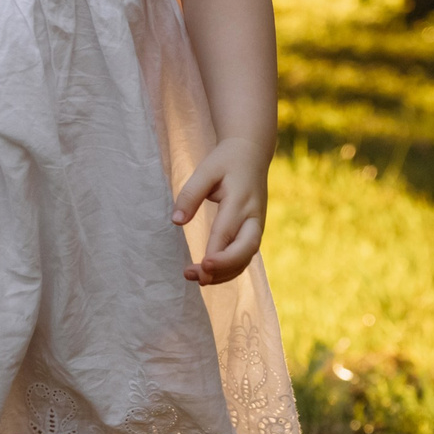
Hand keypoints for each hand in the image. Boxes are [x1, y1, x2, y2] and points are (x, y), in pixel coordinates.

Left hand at [172, 136, 271, 285]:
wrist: (251, 154)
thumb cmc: (225, 162)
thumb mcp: (206, 170)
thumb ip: (190, 194)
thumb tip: (176, 221)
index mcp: (241, 200)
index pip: (228, 232)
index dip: (217, 253)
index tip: (202, 266)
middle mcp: (254, 217)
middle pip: (245, 250)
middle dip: (224, 268)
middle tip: (199, 278)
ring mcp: (257, 227)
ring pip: (246, 258)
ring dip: (224, 274)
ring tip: (195, 279)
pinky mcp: (253, 232)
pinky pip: (244, 257)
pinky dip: (229, 270)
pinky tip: (208, 276)